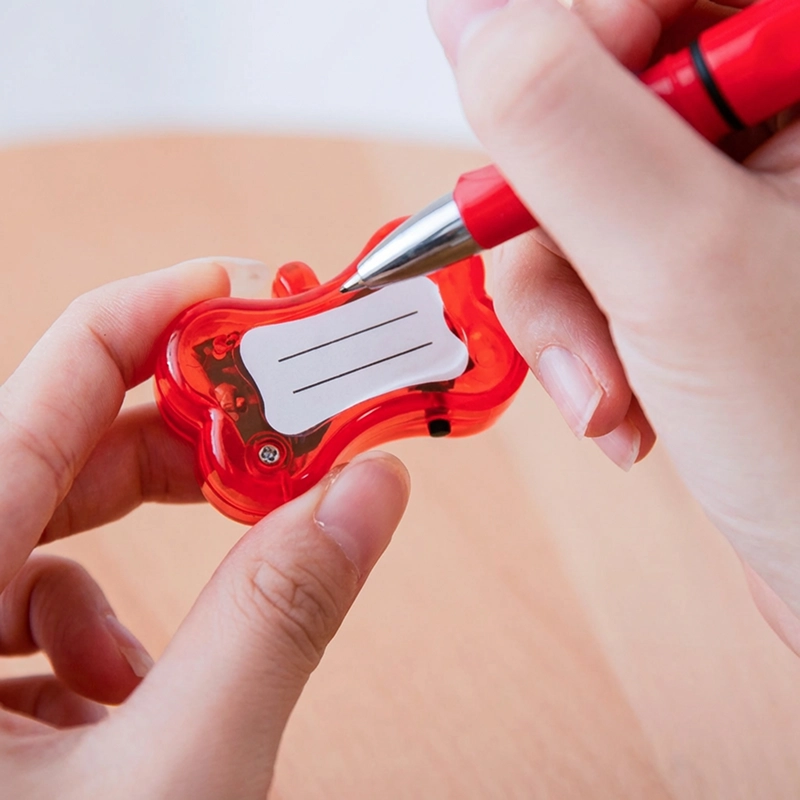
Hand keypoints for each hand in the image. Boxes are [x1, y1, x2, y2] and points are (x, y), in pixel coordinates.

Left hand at [0, 261, 408, 797]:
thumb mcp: (177, 775)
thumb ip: (281, 616)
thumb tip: (371, 491)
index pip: (50, 380)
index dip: (156, 315)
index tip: (244, 286)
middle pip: (58, 448)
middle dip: (184, 433)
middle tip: (280, 428)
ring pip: (45, 532)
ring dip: (141, 545)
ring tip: (197, 599)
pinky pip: (24, 612)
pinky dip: (92, 629)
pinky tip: (118, 693)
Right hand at [429, 0, 799, 648]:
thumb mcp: (673, 262)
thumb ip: (557, 117)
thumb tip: (467, 18)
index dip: (580, 35)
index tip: (536, 125)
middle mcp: (789, 121)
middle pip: (605, 87)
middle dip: (559, 209)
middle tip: (575, 281)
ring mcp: (745, 192)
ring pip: (583, 185)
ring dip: (563, 295)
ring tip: (602, 381)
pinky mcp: (701, 256)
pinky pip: (594, 252)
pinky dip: (581, 328)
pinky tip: (619, 394)